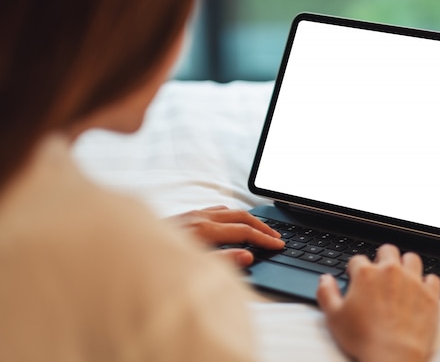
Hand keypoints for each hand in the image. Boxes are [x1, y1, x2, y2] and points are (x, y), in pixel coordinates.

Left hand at [166, 206, 283, 266]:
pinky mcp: (185, 216)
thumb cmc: (155, 262)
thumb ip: (221, 261)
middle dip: (262, 225)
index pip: (244, 231)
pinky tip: (233, 221)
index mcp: (204, 230)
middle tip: (278, 236)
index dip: (264, 238)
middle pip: (241, 215)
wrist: (123, 250)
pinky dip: (231, 214)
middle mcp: (199, 217)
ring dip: (249, 218)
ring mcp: (192, 214)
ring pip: (229, 210)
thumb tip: (247, 256)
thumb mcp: (190, 267)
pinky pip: (216, 210)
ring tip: (262, 228)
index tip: (279, 244)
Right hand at [316, 244, 439, 361]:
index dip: (355, 269)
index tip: (356, 279)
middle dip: (382, 258)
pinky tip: (420, 290)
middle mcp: (390, 272)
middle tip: (380, 273)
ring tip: (401, 277)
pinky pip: (433, 278)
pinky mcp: (430, 295)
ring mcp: (412, 281)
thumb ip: (326, 292)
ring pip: (412, 258)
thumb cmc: (363, 338)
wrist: (393, 356)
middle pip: (387, 250)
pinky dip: (427, 282)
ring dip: (406, 264)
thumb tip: (325, 279)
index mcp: (365, 274)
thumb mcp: (333, 317)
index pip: (358, 259)